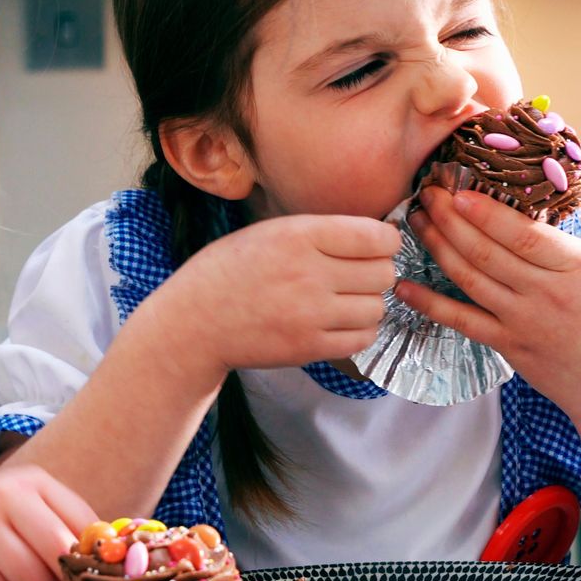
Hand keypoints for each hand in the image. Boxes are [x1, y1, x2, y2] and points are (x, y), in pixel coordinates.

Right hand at [159, 214, 398, 375]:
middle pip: (382, 273)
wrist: (195, 322)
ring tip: (346, 299)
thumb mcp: (269, 232)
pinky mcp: (308, 347)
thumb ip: (320, 232)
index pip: (374, 237)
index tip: (379, 245)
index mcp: (298, 236)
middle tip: (359, 274)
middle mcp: (308, 274)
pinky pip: (362, 338)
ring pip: (377, 307)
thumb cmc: (229, 271)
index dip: (386, 240)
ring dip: (368, 303)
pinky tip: (341, 321)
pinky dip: (360, 330)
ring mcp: (310, 314)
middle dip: (377, 271)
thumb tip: (376, 236)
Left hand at [396, 186, 580, 418]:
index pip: (524, 234)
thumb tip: (516, 208)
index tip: (457, 191)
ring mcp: (524, 322)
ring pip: (469, 279)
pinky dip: (429, 303)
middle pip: (488, 251)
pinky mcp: (507, 346)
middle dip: (450, 219)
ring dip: (437, 247)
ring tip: (416, 222)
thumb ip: (559, 245)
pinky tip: (404, 286)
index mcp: (578, 267)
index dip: (485, 212)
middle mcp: (549, 293)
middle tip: (427, 194)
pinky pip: (461, 320)